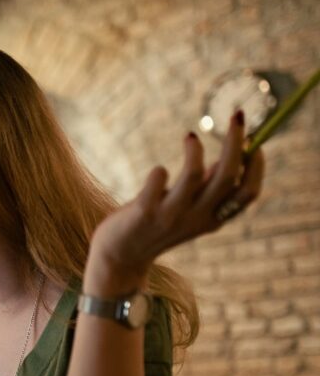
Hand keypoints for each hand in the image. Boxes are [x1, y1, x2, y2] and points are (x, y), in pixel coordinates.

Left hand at [86, 111, 264, 294]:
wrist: (119, 258)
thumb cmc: (155, 226)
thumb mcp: (188, 210)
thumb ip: (206, 189)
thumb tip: (224, 160)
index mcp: (214, 218)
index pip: (248, 193)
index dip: (256, 165)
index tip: (254, 140)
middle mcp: (197, 218)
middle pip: (227, 177)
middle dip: (235, 143)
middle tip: (236, 116)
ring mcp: (170, 216)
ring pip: (192, 176)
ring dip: (195, 151)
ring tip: (190, 136)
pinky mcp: (144, 212)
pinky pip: (157, 181)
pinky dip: (159, 171)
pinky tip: (158, 172)